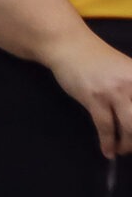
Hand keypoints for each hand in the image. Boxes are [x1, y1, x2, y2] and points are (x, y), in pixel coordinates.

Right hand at [49, 35, 131, 156]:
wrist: (69, 46)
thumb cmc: (99, 60)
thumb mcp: (126, 72)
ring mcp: (114, 91)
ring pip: (129, 127)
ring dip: (127, 144)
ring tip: (122, 150)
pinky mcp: (94, 98)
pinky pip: (106, 126)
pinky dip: (108, 142)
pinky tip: (108, 150)